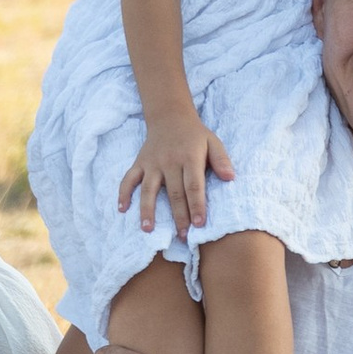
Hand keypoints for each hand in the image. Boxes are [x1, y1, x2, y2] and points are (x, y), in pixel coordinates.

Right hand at [118, 105, 233, 236]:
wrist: (170, 116)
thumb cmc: (195, 136)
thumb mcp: (213, 142)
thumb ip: (222, 160)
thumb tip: (230, 178)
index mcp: (190, 157)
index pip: (193, 185)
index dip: (196, 205)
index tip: (198, 224)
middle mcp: (169, 161)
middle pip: (174, 193)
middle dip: (178, 216)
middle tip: (182, 237)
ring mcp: (152, 163)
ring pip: (148, 189)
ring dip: (147, 210)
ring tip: (148, 229)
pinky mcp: (139, 163)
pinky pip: (128, 179)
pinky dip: (123, 193)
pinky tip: (122, 209)